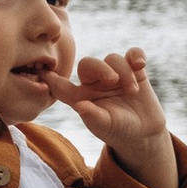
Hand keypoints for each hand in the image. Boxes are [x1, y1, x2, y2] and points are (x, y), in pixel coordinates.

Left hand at [45, 47, 178, 187]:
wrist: (143, 133)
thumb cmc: (118, 131)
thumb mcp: (105, 126)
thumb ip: (93, 116)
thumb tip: (80, 106)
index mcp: (80, 97)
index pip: (61, 86)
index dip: (52, 79)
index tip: (43, 71)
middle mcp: (94, 83)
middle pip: (88, 63)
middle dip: (100, 68)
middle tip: (112, 81)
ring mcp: (114, 75)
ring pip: (113, 59)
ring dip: (124, 72)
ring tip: (132, 92)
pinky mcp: (134, 71)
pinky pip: (133, 54)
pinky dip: (137, 55)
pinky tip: (140, 64)